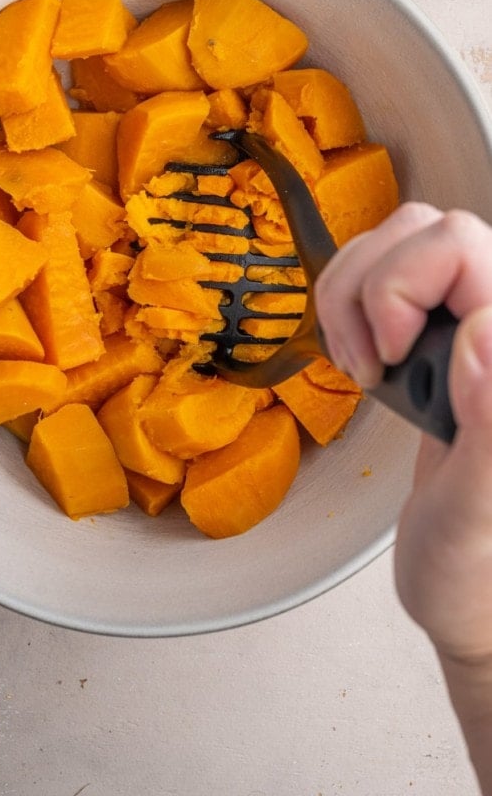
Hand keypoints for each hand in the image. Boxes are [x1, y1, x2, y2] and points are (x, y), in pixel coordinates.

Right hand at [315, 202, 491, 792]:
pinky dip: (348, 302)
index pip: (464, 248)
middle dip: (372, 288)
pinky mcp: (443, 340)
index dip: (404, 286)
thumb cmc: (473, 574)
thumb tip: (484, 330)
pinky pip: (383, 271)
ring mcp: (473, 332)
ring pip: (402, 238)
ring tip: (360, 362)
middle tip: (369, 365)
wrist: (465, 595)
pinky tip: (359, 354)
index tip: (384, 357)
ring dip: (354, 293)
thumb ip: (490, 426)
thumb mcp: (474, 517)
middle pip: (430, 230)